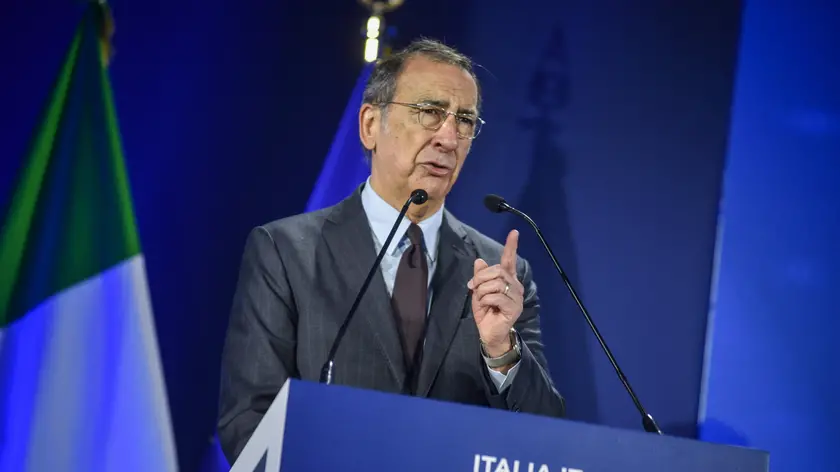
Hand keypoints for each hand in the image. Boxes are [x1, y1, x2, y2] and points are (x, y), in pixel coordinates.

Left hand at [467, 229, 523, 357]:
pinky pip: (496, 296)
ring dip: (482, 290)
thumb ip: (480, 277)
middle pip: (498, 270)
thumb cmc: (486, 312)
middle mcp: (515, 286)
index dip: (511, 246)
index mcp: (508, 280)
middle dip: (481, 277)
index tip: (514, 232)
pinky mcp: (514, 307)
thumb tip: (479, 260)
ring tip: (480, 299)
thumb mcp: (479, 291)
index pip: (510, 260)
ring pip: (496, 283)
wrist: (490, 333)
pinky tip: (487, 307)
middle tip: (473, 286)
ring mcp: (516, 297)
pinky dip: (486, 299)